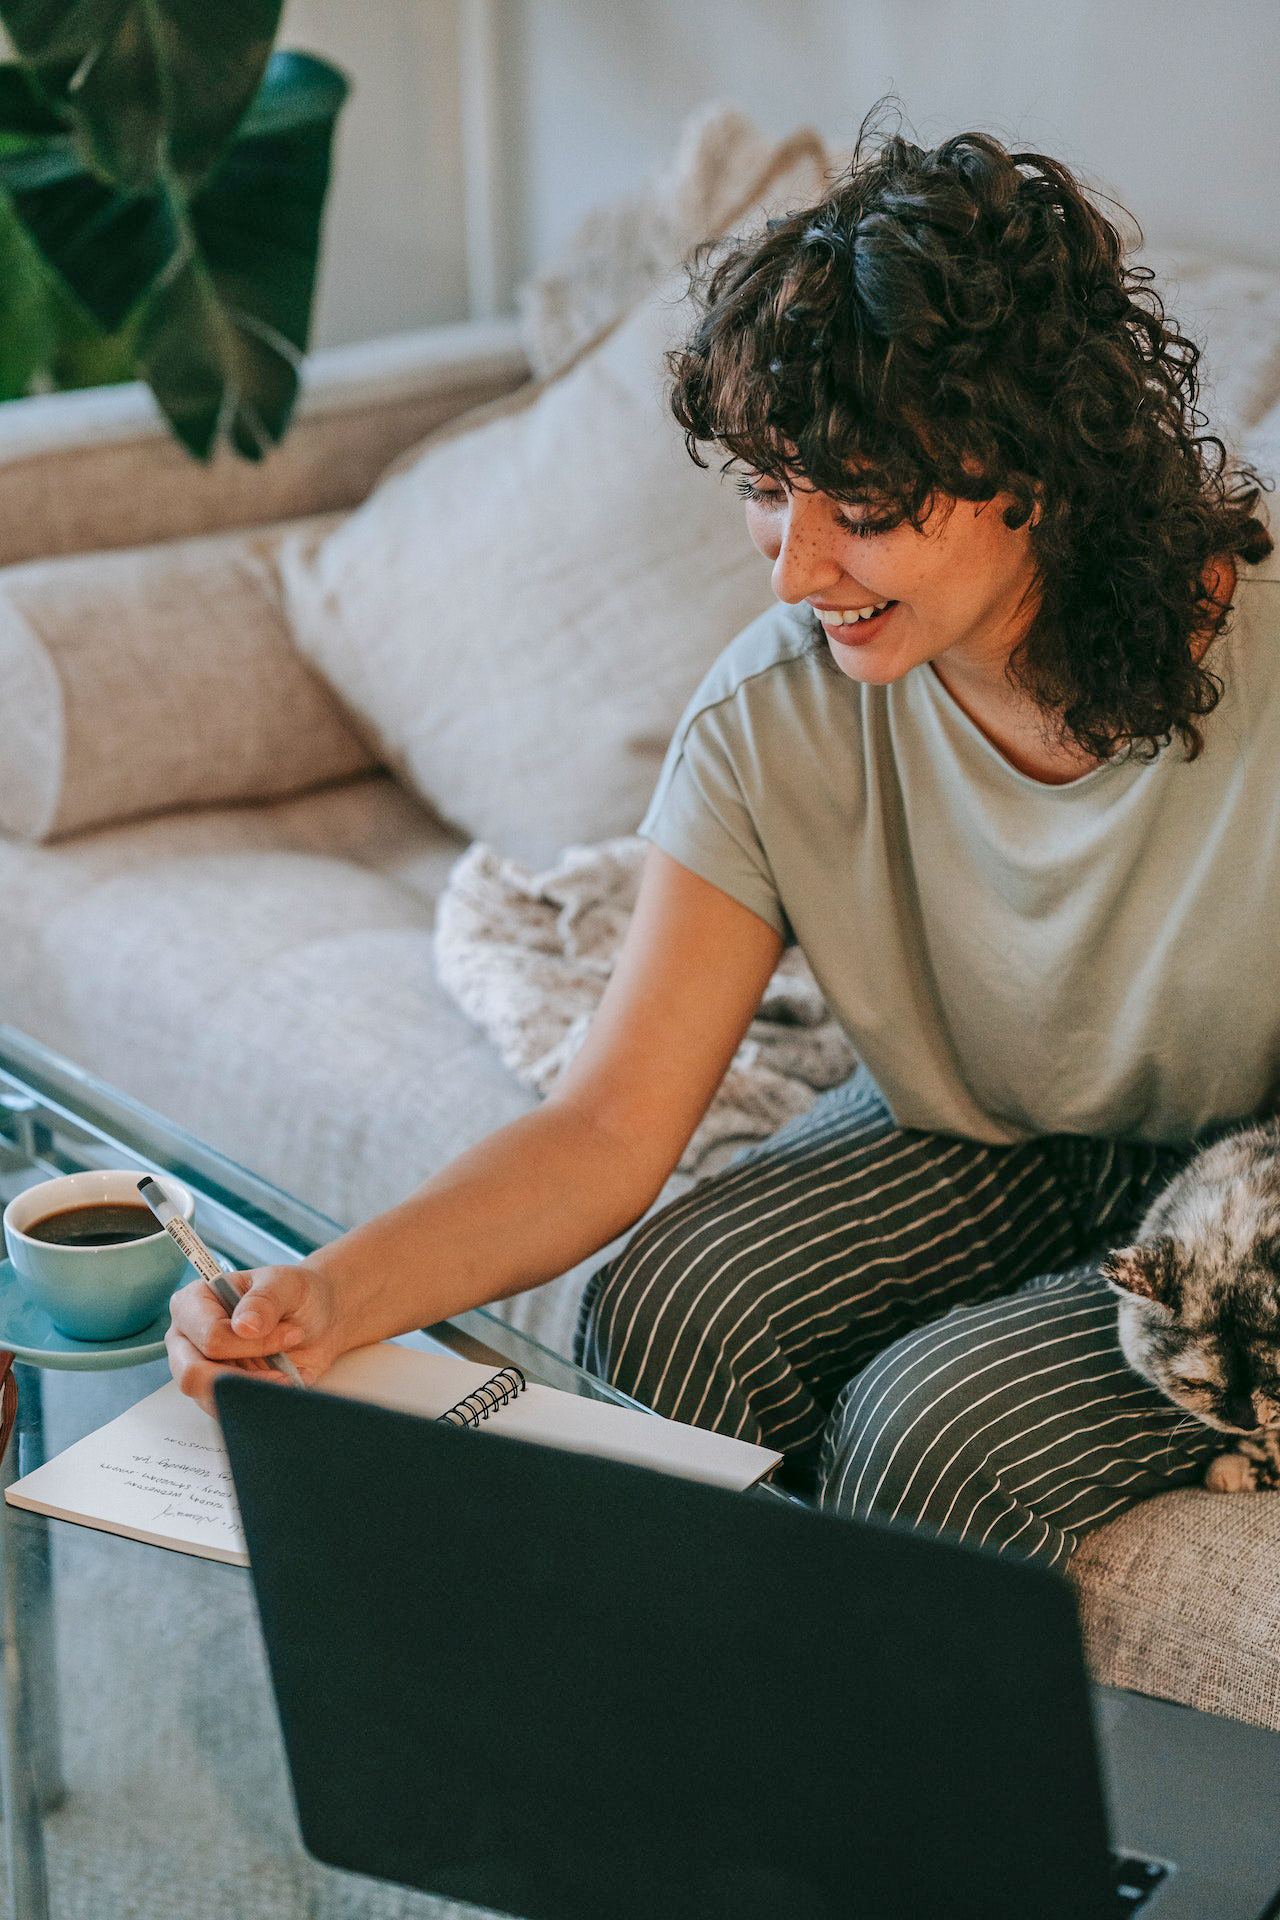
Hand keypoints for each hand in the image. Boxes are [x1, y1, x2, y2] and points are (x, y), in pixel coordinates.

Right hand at [165, 1260, 340, 1415]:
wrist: (318, 1317)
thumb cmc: (293, 1294)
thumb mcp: (286, 1284)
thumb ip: (265, 1301)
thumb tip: (245, 1326)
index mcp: (193, 1303)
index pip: (210, 1337)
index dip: (253, 1344)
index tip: (290, 1334)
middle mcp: (188, 1339)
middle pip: (193, 1375)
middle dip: (244, 1378)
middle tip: (283, 1371)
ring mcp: (201, 1370)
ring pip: (212, 1399)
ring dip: (256, 1392)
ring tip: (289, 1376)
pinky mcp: (218, 1392)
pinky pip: (229, 1411)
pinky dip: (262, 1403)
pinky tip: (288, 1384)